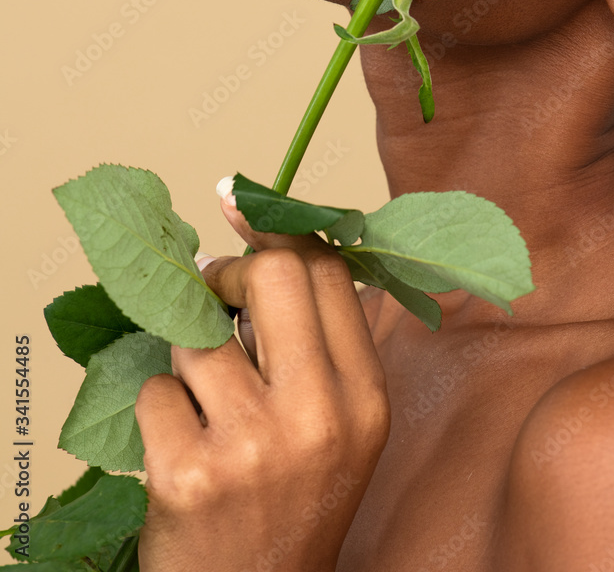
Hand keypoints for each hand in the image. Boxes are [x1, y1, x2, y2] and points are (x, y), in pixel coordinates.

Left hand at [135, 195, 390, 571]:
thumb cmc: (294, 503)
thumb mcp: (339, 424)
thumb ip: (318, 341)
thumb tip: (264, 243)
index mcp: (364, 396)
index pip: (328, 271)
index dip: (278, 228)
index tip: (239, 205)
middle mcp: (319, 416)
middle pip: (272, 274)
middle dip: (228, 270)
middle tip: (213, 292)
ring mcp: (253, 447)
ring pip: (196, 334)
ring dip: (187, 357)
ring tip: (204, 401)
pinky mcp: (189, 476)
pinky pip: (154, 391)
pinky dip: (158, 410)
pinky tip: (181, 448)